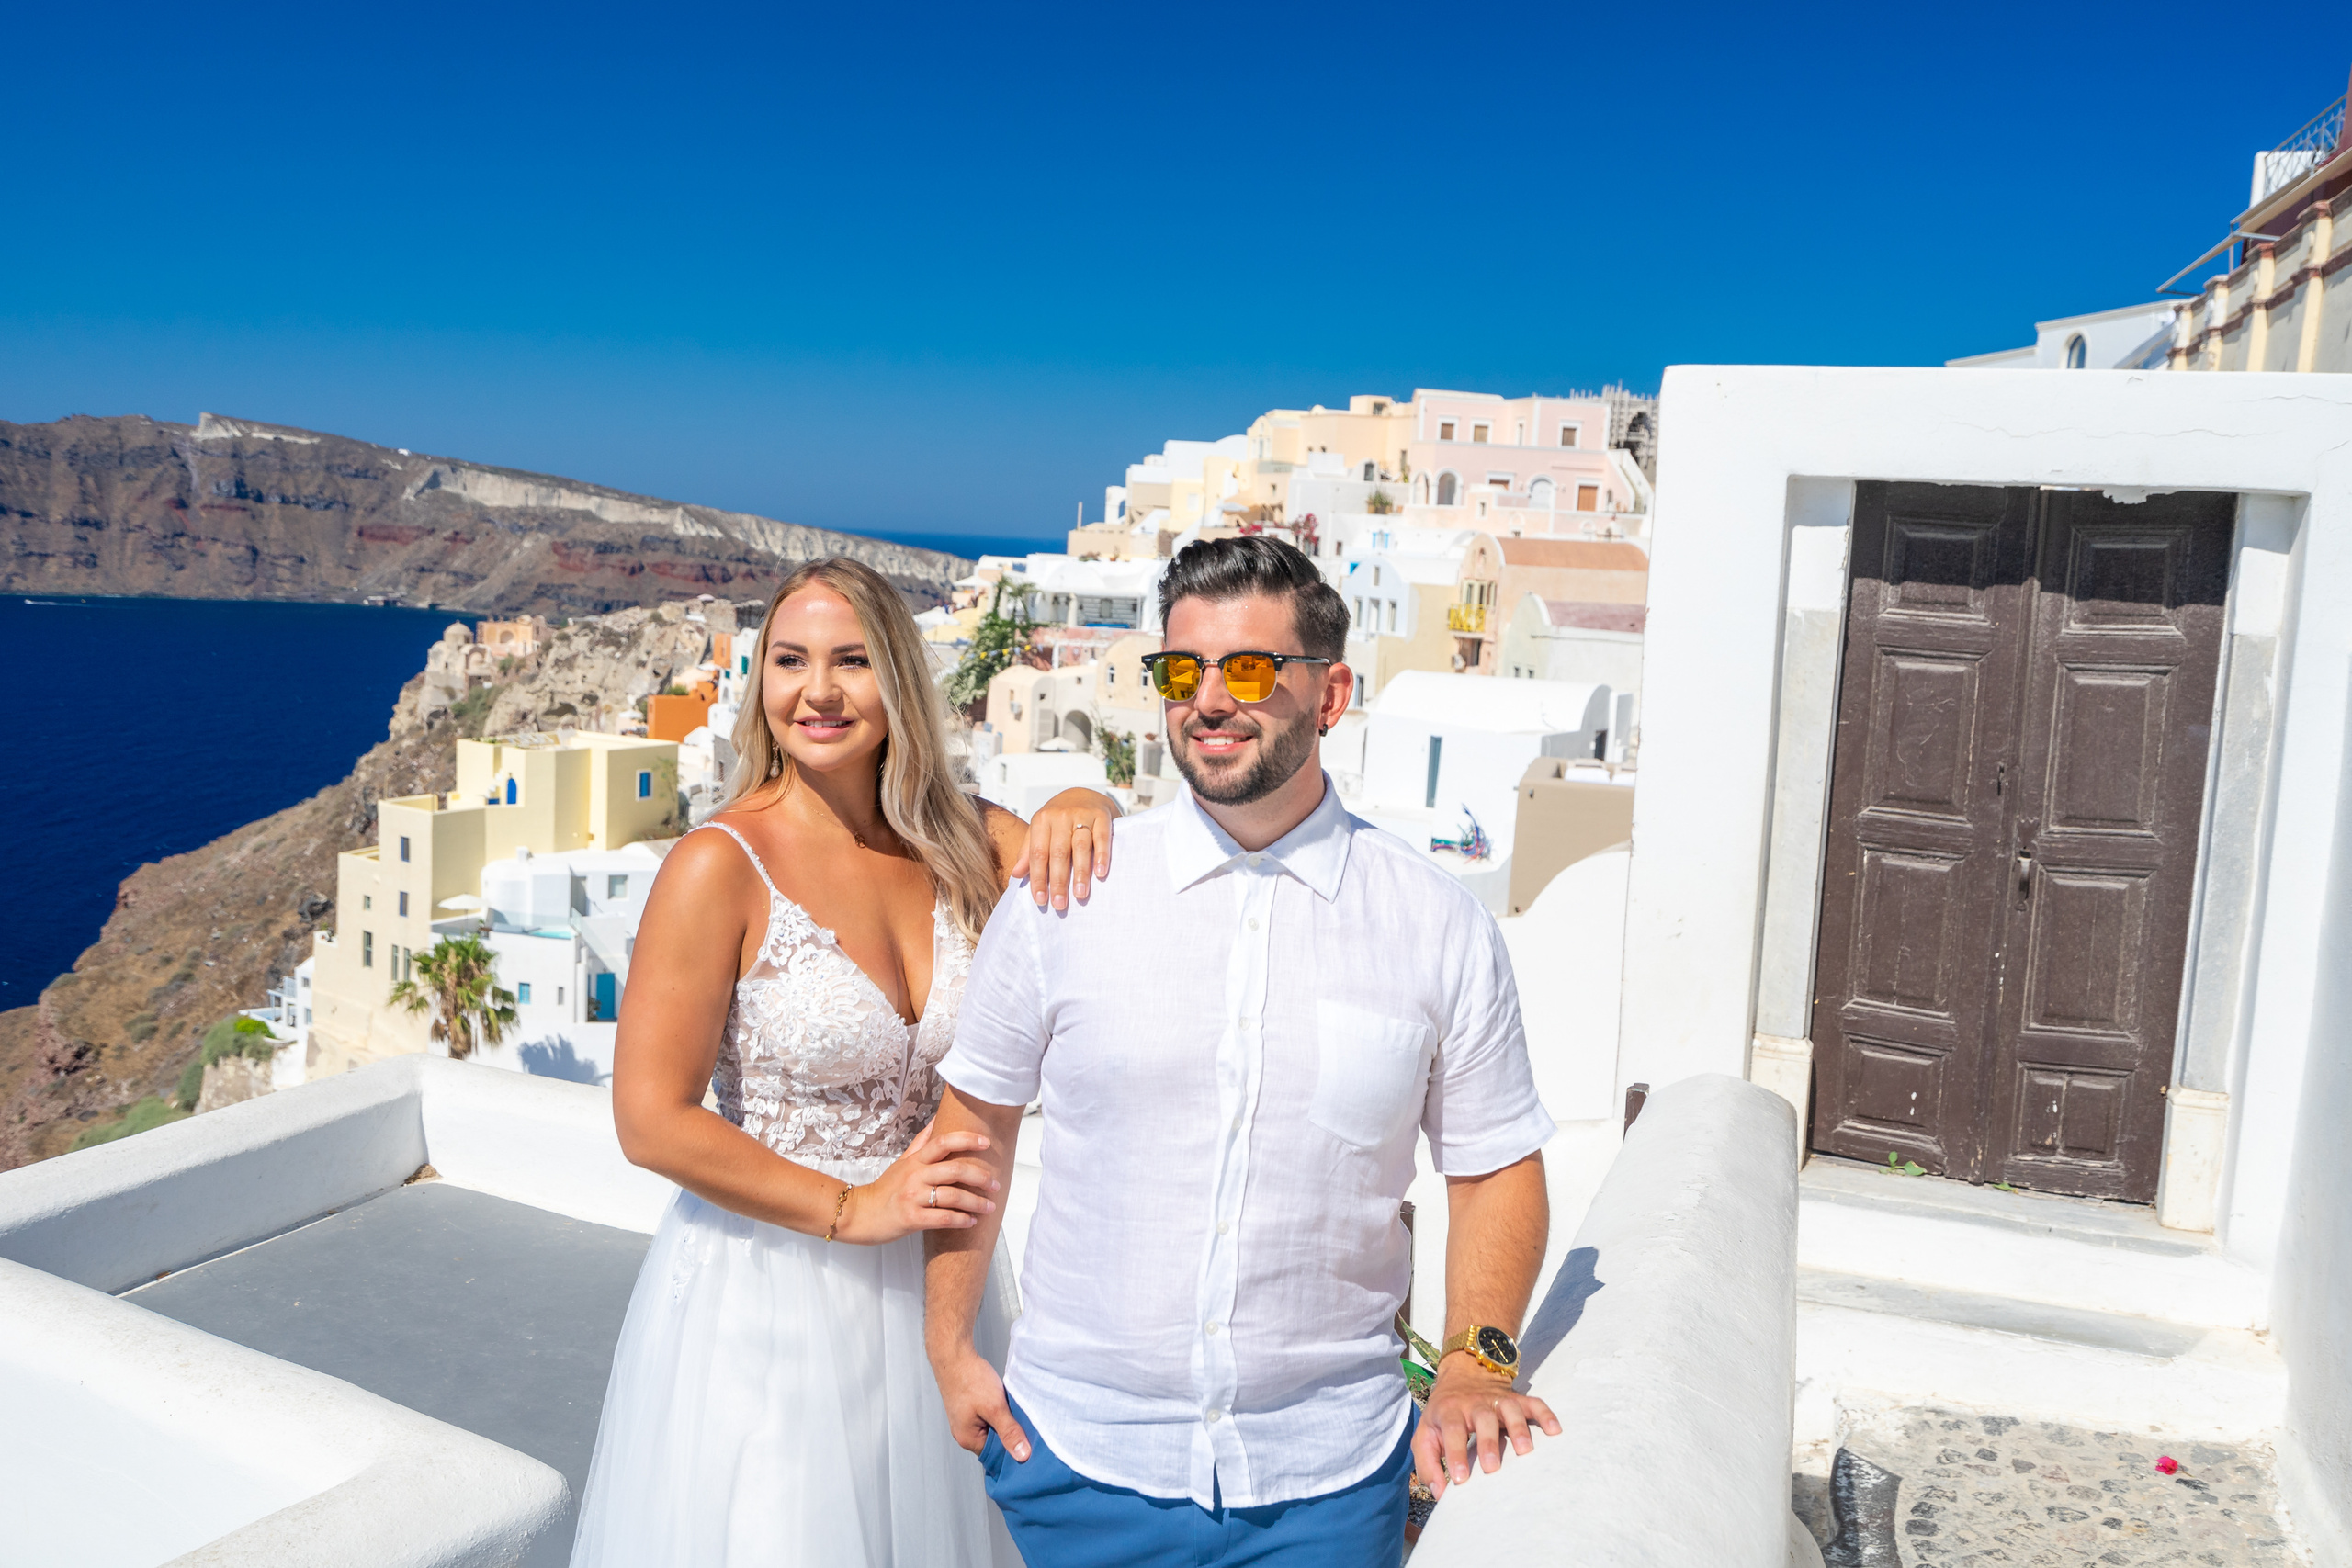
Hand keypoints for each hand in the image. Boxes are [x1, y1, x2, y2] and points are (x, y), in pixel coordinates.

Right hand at [832, 1123, 999, 1244]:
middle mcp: (915, 1175)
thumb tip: (937, 1120)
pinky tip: (971, 1222)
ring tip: (989, 1207)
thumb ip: (921, 1142)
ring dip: (976, 1202)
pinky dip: (962, 1220)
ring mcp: (913, 1197)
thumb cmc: (885, 1189)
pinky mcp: (911, 1218)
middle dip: (981, 1176)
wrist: (859, 1214)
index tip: (987, 1143)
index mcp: (915, 1161)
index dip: (967, 1139)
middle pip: (955, 1169)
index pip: (944, 1142)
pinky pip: (943, 1218)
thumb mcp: (902, 1162)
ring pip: (953, 1196)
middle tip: (995, 1184)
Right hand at [931, 1344, 1031, 1461]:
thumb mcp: (995, 1408)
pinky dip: (999, 1412)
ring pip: (993, 1428)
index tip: (1030, 1445)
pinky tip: (1004, 1403)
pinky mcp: (970, 1408)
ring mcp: (967, 1420)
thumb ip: (1010, 1432)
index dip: (1014, 1452)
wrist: (954, 1355)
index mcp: (968, 1439)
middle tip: (1025, 1424)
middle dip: (1010, 1435)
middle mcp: (965, 1433)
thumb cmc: (969, 1379)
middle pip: (995, 1443)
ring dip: (1005, 1422)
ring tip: (1013, 1410)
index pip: (997, 1457)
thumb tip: (1022, 1455)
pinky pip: (989, 1417)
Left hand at [1012, 789, 1117, 910]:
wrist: (1085, 793)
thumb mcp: (1040, 831)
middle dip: (1058, 881)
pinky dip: (1102, 856)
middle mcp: (1060, 816)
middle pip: (1058, 853)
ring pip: (1080, 846)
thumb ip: (1029, 852)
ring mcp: (1082, 814)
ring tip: (1080, 894)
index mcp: (1042, 820)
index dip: (1038, 878)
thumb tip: (1016, 875)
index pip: (1038, 854)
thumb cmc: (1059, 819)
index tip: (1040, 900)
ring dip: (1081, 872)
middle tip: (1060, 904)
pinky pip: (1102, 838)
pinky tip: (1100, 873)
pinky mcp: (1101, 815)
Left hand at [1411, 1355, 1559, 1498]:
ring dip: (1519, 1428)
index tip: (1461, 1480)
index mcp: (1450, 1411)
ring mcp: (1497, 1400)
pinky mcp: (1516, 1398)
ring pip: (1510, 1409)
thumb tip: (1440, 1494)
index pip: (1453, 1431)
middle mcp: (1475, 1404)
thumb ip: (1427, 1464)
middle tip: (1492, 1468)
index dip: (1456, 1453)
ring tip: (1526, 1451)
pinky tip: (1555, 1431)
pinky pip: (1533, 1403)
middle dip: (1489, 1443)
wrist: (1461, 1375)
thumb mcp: (1426, 1435)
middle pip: (1483, 1418)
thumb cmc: (1443, 1416)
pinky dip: (1545, 1415)